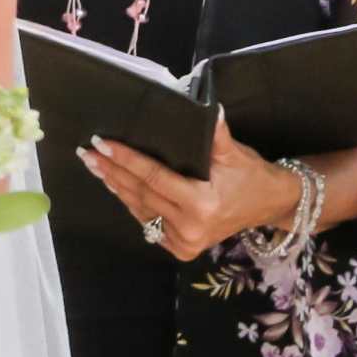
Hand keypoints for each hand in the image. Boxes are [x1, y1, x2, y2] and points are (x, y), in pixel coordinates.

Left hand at [78, 113, 295, 262]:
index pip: (153, 177)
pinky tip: (115, 185)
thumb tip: (208, 107)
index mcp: (201, 204)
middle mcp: (189, 227)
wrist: (269, 206)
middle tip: (87, 153)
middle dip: (111, 171)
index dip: (125, 159)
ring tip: (95, 165)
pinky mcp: (180, 249)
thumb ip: (215, 134)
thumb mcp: (234, 153)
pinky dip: (131, 202)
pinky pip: (147, 222)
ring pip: (139, 209)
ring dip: (116, 186)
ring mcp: (184, 242)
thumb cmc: (250, 176)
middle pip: (140, 193)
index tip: (101, 143)